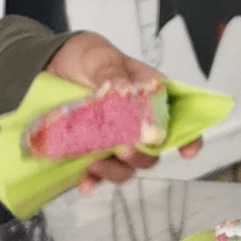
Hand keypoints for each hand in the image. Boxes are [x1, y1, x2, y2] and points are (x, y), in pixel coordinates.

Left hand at [40, 29, 176, 178]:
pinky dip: (92, 180)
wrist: (52, 62)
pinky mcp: (90, 149)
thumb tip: (124, 91)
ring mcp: (114, 138)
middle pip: (151, 151)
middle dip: (142, 156)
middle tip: (125, 150)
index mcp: (150, 96)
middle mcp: (136, 122)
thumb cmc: (88, 57)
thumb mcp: (102, 58)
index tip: (187, 151)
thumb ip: (114, 75)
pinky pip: (96, 172)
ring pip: (126, 166)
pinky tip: (84, 184)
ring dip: (115, 171)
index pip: (178, 119)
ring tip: (96, 165)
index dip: (188, 138)